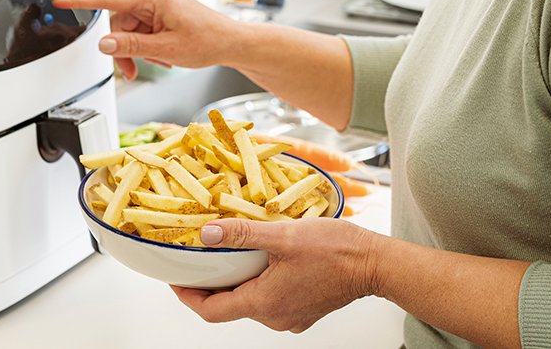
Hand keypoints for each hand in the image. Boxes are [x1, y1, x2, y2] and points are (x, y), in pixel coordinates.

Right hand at [51, 0, 237, 80]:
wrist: (231, 42)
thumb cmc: (208, 41)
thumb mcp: (165, 49)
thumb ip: (130, 46)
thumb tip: (104, 44)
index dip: (81, 0)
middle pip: (119, 21)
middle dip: (122, 47)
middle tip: (131, 69)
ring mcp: (158, 2)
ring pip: (129, 28)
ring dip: (135, 49)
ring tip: (155, 62)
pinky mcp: (162, 10)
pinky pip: (141, 28)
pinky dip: (146, 44)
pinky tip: (161, 55)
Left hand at [170, 217, 379, 332]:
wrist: (376, 263)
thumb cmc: (336, 249)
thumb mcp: (283, 234)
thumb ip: (243, 234)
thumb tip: (208, 234)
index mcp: (264, 302)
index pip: (211, 311)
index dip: (188, 296)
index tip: (175, 280)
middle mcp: (275, 317)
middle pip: (229, 306)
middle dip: (212, 284)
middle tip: (201, 259)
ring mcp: (290, 317)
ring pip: (250, 302)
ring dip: (238, 281)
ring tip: (232, 253)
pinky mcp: (303, 311)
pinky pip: (270, 300)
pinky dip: (259, 282)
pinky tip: (263, 261)